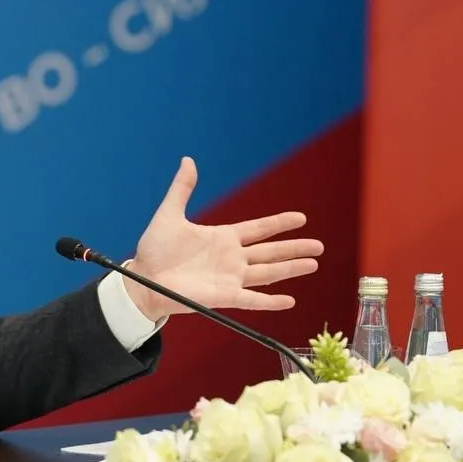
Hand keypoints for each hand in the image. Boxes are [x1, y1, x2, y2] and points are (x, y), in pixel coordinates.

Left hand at [125, 157, 321, 321]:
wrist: (143, 280)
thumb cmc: (155, 249)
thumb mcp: (169, 214)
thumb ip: (182, 189)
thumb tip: (188, 160)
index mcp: (223, 238)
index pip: (259, 229)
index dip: (279, 223)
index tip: (300, 218)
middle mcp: (232, 258)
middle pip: (271, 252)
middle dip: (294, 248)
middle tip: (319, 246)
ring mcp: (230, 278)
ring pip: (268, 273)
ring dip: (290, 269)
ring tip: (313, 264)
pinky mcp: (223, 297)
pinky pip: (252, 299)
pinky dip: (270, 300)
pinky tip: (289, 299)